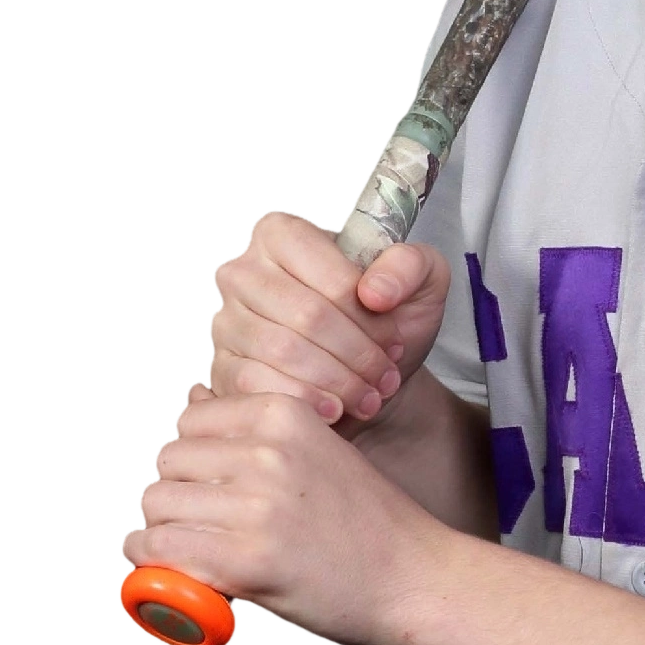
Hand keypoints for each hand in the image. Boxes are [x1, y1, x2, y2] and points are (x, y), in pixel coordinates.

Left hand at [119, 387, 444, 644]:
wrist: (418, 583)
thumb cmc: (368, 526)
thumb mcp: (320, 451)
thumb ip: (260, 430)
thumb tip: (188, 395)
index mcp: (286, 413)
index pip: (190, 419)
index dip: (189, 460)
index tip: (203, 492)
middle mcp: (267, 450)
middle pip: (167, 461)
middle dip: (170, 495)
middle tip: (191, 528)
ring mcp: (255, 504)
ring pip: (156, 504)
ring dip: (157, 531)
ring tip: (180, 552)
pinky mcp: (245, 560)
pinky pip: (158, 548)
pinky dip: (147, 561)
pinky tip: (161, 572)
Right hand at [202, 205, 452, 429]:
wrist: (369, 376)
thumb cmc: (389, 320)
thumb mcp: (421, 282)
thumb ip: (410, 266)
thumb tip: (374, 291)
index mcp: (282, 234)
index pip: (330, 278)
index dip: (369, 318)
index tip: (395, 342)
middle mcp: (243, 271)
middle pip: (307, 316)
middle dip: (356, 355)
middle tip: (386, 378)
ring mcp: (226, 320)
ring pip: (284, 352)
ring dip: (337, 382)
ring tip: (369, 397)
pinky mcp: (223, 367)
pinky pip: (259, 385)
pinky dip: (305, 401)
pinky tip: (334, 410)